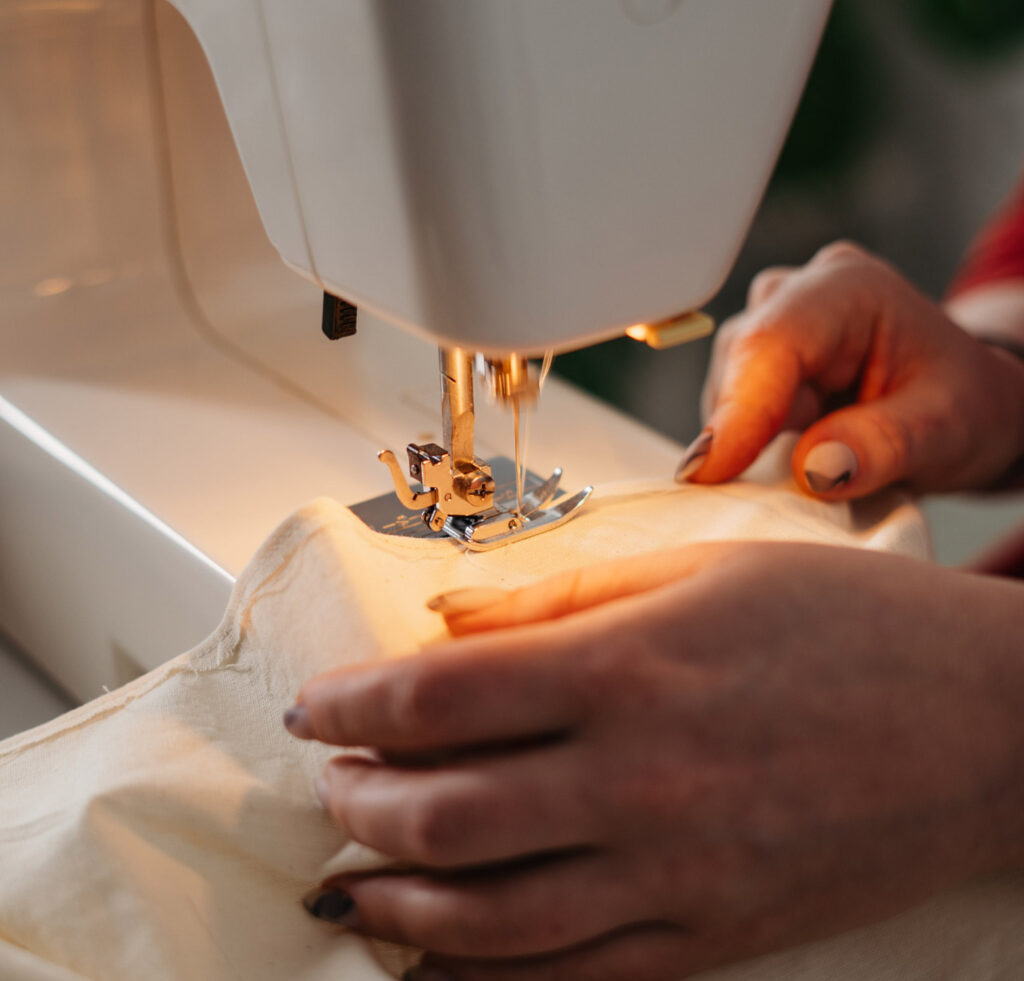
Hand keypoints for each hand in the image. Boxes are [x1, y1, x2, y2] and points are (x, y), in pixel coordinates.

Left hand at [287, 544, 1023, 980]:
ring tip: (351, 883)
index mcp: (632, 668)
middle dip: (358, 802)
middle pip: (444, 814)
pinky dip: (485, 977)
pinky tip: (439, 957)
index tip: (317, 707)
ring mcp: (678, 875)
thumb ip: (561, 595)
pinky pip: (572, 979)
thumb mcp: (701, 567)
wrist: (988, 722)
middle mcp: (642, 782)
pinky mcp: (714, 936)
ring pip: (490, 921)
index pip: (441, 696)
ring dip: (397, 902)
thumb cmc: (850, 625)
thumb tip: (452, 614)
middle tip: (332, 786)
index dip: (355, 702)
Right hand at [686, 242, 1023, 497]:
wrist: (966, 403)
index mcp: (849, 290)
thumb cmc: (963, 405)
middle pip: (738, 365)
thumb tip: (814, 469)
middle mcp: (799, 292)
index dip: (737, 411)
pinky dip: (750, 441)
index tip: (708, 473)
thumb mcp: (946, 431)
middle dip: (751, 432)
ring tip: (821, 457)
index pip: (771, 344)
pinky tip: (794, 451)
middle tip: (799, 482)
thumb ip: (884, 446)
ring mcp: (772, 321)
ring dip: (752, 439)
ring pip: (725, 387)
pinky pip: (728, 405)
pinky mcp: (757, 358)